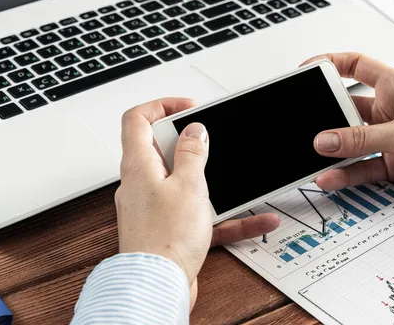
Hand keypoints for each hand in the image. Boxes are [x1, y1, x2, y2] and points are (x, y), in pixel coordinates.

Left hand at [115, 98, 279, 307]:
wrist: (158, 287)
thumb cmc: (164, 240)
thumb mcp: (188, 185)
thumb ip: (192, 153)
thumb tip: (194, 131)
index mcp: (139, 165)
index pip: (137, 119)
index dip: (162, 105)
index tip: (189, 108)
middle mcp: (142, 183)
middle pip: (161, 148)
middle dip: (191, 143)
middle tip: (212, 141)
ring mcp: (155, 206)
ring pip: (185, 183)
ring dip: (213, 181)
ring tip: (235, 179)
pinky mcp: (170, 227)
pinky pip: (200, 214)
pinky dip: (225, 216)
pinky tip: (255, 220)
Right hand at [305, 53, 393, 212]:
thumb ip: (362, 139)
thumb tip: (324, 140)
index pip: (356, 65)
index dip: (330, 63)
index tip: (306, 71)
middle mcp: (390, 111)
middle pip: (347, 109)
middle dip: (324, 118)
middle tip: (303, 126)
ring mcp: (390, 139)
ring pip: (351, 142)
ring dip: (333, 152)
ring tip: (312, 159)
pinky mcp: (393, 164)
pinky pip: (361, 168)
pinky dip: (346, 174)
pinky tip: (331, 178)